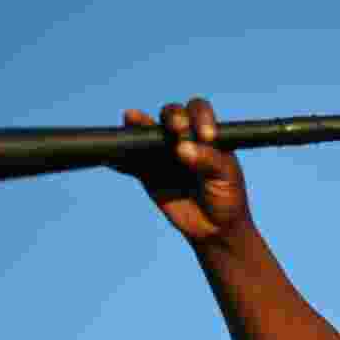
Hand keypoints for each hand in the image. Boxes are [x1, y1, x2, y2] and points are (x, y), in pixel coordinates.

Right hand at [107, 98, 254, 244]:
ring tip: (130, 119)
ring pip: (147, 134)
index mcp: (205, 134)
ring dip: (138, 126)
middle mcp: (183, 137)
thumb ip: (208, 161)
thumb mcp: (225, 177)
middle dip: (172, 117)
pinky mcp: (148, 173)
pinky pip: (132, 163)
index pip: (199, 111)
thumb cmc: (227, 197)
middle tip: (177, 130)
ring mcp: (164, 154)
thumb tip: (181, 148)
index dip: (199, 116)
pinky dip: (121, 159)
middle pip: (171, 115)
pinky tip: (112, 157)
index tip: (205, 137)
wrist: (214, 228)